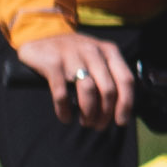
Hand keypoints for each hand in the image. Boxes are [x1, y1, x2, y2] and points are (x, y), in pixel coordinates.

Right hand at [15, 22, 132, 126]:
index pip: (126, 80)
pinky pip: (62, 92)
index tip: (120, 122)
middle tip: (97, 125)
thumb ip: (110, 75)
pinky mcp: (53, 63)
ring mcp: (73, 55)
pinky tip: (65, 118)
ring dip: (89, 112)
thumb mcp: (97, 58)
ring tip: (85, 122)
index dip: (126, 104)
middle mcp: (93, 51)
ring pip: (88, 90)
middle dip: (105, 113)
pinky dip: (64, 109)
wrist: (41, 41)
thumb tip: (122, 108)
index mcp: (109, 51)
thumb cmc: (75, 56)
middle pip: (108, 89)